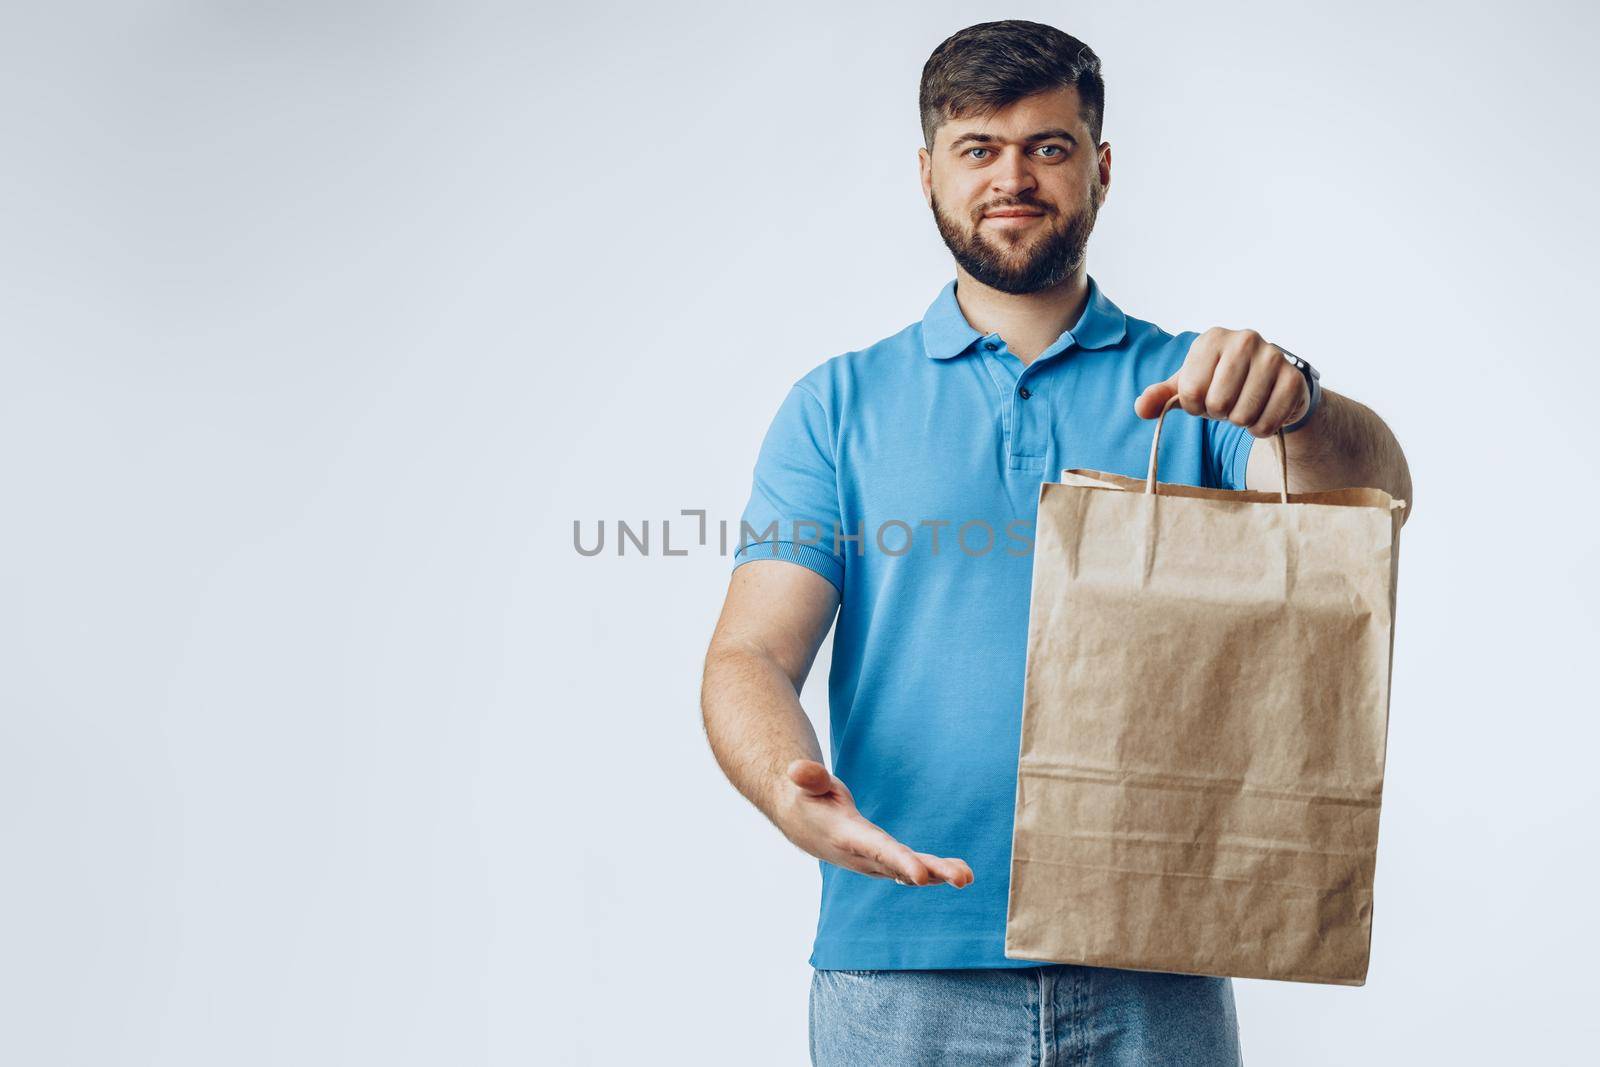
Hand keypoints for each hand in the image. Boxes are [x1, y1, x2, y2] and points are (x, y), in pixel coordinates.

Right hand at [777, 759, 973, 887]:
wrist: (802, 823)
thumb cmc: (808, 798)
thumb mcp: (805, 783)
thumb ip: (808, 778)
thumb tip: (798, 769)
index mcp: (847, 837)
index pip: (877, 850)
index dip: (900, 862)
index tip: (922, 875)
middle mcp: (864, 856)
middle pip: (901, 866)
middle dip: (932, 873)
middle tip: (962, 879)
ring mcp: (875, 862)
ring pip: (910, 871)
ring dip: (940, 874)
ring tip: (968, 876)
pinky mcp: (884, 861)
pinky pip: (913, 867)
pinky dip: (936, 871)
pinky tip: (960, 872)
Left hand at [1133, 328, 1308, 435]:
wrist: (1270, 384)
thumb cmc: (1222, 383)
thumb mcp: (1188, 386)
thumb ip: (1160, 396)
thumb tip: (1141, 408)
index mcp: (1212, 338)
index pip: (1190, 391)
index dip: (1194, 406)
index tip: (1205, 397)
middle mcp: (1245, 339)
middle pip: (1217, 404)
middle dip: (1218, 414)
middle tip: (1227, 402)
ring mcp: (1273, 357)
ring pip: (1242, 416)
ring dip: (1240, 422)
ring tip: (1244, 405)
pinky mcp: (1293, 379)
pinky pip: (1267, 424)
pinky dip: (1261, 428)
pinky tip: (1262, 411)